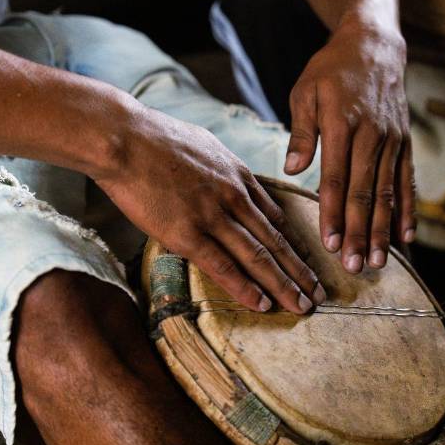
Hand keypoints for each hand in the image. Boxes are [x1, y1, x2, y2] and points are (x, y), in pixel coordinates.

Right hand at [95, 100, 324, 313]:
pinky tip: (263, 304)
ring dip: (284, 284)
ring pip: (258, 256)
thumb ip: (224, 169)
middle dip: (300, 270)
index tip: (308, 262)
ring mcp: (213, 217)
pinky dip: (245, 288)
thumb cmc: (156, 139)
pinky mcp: (187, 234)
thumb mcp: (206, 146)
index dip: (294, 243)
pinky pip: (223, 266)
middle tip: (319, 293)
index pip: (275, 217)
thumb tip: (232, 181)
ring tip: (303, 306)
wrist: (125, 138)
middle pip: (276, 240)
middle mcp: (234, 197)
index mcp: (238, 176)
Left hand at [284, 17, 414, 272]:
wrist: (374, 45)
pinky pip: (408, 182)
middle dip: (360, 232)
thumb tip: (292, 169)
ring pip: (388, 192)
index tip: (331, 244)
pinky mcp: (405, 143)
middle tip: (355, 266)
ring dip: (384, 229)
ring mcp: (393, 141)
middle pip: (366, 192)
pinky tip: (407, 236)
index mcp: (343, 125)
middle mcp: (372, 136)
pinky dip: (408, 210)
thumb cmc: (330, 70)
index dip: (335, 214)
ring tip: (379, 261)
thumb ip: (301, 132)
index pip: (337, 179)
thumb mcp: (305, 92)